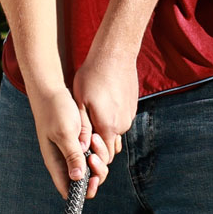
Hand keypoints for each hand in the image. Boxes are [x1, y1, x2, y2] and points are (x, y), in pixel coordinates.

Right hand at [28, 83, 109, 199]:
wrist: (51, 90)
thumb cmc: (55, 110)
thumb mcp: (65, 132)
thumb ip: (72, 155)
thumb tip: (78, 178)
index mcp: (56, 163)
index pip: (69, 190)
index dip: (84, 190)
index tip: (94, 178)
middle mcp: (63, 161)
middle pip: (85, 181)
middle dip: (96, 171)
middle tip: (95, 153)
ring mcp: (70, 152)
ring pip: (91, 166)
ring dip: (98, 156)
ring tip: (94, 137)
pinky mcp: (77, 143)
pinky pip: (92, 153)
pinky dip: (98, 148)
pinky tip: (95, 135)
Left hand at [69, 47, 140, 168]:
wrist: (115, 54)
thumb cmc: (93, 76)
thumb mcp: (80, 102)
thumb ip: (82, 128)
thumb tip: (81, 148)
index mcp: (109, 126)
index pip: (105, 156)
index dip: (94, 159)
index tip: (83, 154)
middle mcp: (123, 124)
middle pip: (111, 147)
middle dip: (98, 148)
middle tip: (84, 141)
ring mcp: (129, 115)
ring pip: (115, 133)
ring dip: (104, 133)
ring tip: (90, 122)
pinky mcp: (131, 107)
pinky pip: (120, 121)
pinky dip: (110, 121)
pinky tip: (100, 109)